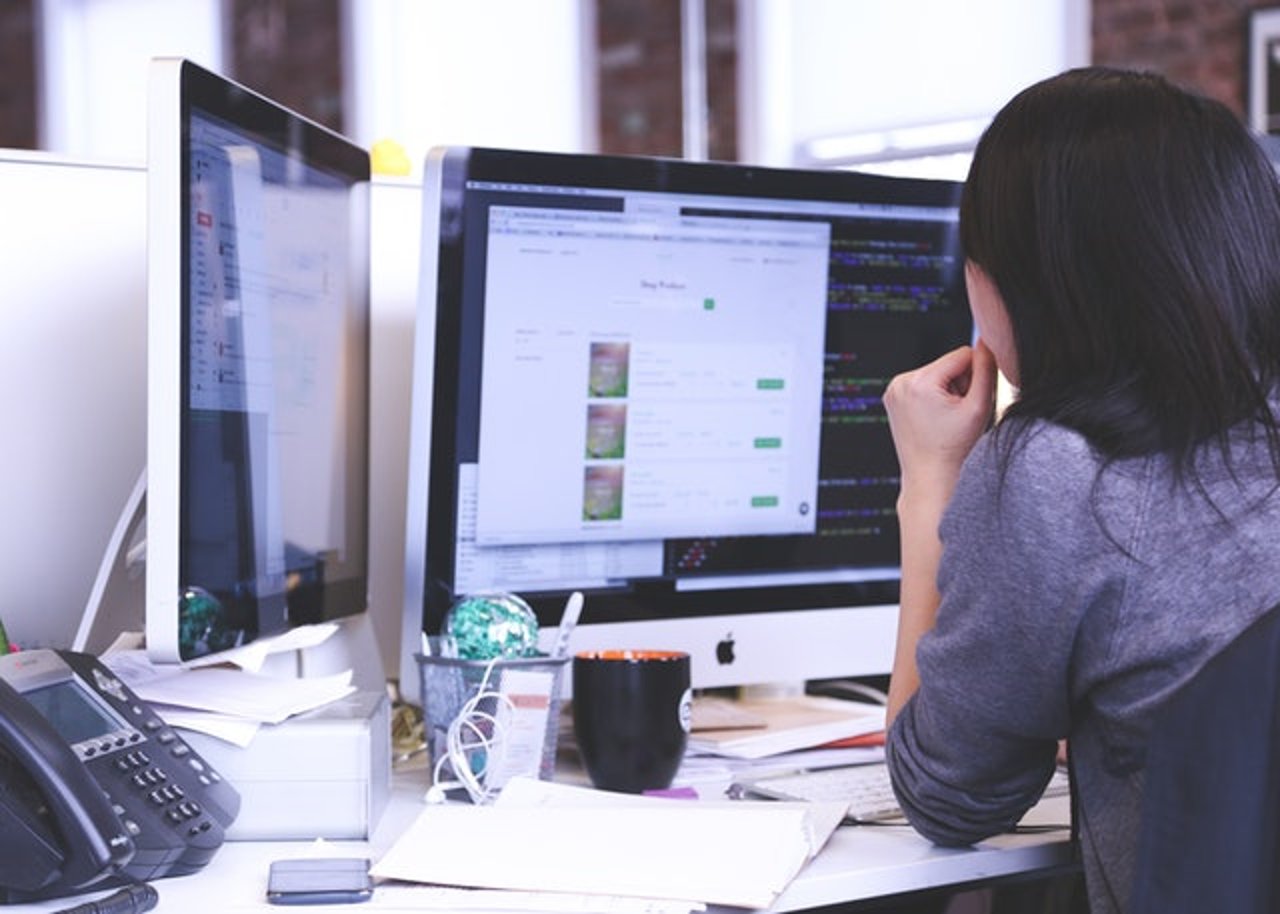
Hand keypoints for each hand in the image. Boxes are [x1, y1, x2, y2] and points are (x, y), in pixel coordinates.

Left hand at [883, 340, 996, 503]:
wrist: (930, 477)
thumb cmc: (955, 448)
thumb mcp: (979, 406)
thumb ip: (986, 368)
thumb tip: (987, 341)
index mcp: (919, 381)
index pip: (962, 354)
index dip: (976, 375)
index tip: (972, 400)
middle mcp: (900, 382)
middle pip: (947, 364)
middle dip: (959, 384)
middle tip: (957, 414)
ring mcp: (892, 390)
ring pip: (936, 374)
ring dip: (947, 391)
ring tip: (946, 419)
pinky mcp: (892, 398)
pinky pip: (922, 385)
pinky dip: (933, 397)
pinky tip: (934, 419)